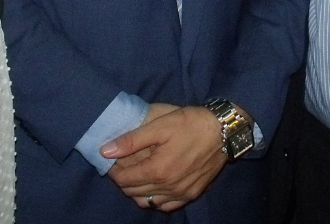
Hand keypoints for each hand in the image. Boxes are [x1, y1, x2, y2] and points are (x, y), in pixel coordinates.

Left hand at [102, 104, 225, 211]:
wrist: (225, 130)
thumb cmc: (191, 123)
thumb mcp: (160, 125)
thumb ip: (131, 140)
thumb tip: (105, 151)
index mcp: (158, 170)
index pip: (124, 179)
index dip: (114, 170)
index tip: (113, 159)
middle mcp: (168, 187)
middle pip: (133, 192)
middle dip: (124, 179)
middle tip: (124, 164)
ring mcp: (181, 193)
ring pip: (148, 202)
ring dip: (138, 190)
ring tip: (139, 173)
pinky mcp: (192, 193)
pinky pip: (166, 205)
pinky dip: (156, 199)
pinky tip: (156, 185)